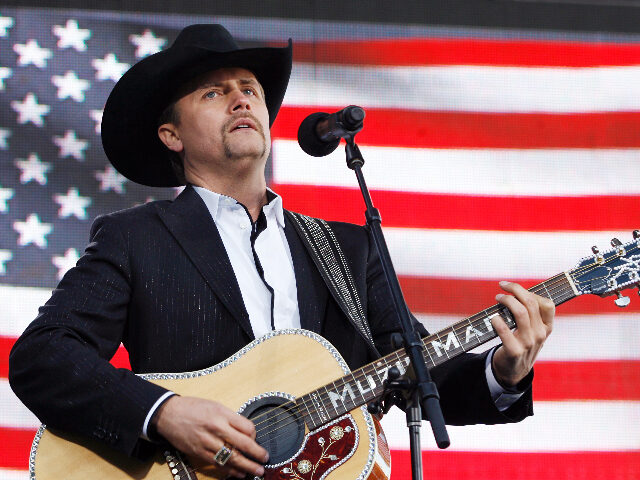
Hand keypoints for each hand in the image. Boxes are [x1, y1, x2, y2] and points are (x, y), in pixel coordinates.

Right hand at [153, 396, 268, 478]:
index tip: (256, 439)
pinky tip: (239, 474)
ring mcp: (207, 442)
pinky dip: (230, 470)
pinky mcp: (199, 453)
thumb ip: (230, 418)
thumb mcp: (215, 406)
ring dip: (246, 467)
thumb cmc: (193, 408)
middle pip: (243, 444)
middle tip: (265, 460)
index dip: (255, 435)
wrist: (168, 414)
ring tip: (257, 471)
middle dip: (256, 454)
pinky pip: (218, 464)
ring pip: (231, 458)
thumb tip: (246, 431)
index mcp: (222, 414)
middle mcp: (216, 428)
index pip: (247, 427)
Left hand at [491, 281, 553, 386]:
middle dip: (515, 290)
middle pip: (531, 303)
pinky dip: (498, 321)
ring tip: (497, 298)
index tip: (512, 287)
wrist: (513, 371)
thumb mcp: (533, 331)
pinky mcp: (514, 351)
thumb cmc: (521, 344)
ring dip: (507, 301)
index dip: (529, 291)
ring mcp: (528, 343)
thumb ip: (531, 314)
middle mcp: (540, 334)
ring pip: (521, 313)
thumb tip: (516, 291)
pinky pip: (505, 331)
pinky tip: (493, 318)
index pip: (547, 304)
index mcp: (547, 327)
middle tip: (502, 287)